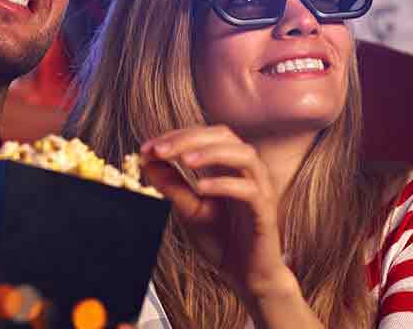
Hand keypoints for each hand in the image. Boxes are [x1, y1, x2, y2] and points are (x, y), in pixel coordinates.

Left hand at [140, 126, 289, 299]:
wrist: (247, 276)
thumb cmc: (222, 240)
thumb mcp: (189, 210)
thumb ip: (172, 186)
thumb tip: (147, 161)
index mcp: (228, 166)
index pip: (204, 136)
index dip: (175, 136)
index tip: (147, 148)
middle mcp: (247, 171)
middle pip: (223, 136)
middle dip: (189, 138)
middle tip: (160, 149)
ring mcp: (260, 189)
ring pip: (243, 155)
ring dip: (211, 153)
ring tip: (183, 160)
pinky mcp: (265, 211)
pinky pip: (249, 190)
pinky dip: (224, 184)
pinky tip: (201, 188)